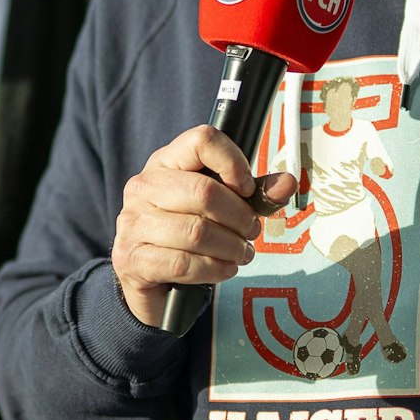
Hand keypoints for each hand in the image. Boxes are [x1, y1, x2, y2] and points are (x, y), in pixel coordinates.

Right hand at [111, 125, 297, 327]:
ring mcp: (133, 223)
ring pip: (197, 231)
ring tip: (240, 253)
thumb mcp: (220, 206)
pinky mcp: (133, 258)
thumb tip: (286, 183)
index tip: (247, 188)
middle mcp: (143, 187)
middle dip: (240, 216)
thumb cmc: (187, 235)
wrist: (152, 279)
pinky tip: (223, 268)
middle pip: (204, 191)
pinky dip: (214, 268)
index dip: (233, 162)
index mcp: (165, 163)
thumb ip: (253, 193)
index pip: (202, 140)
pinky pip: (184, 263)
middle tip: (251, 231)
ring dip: (231, 247)